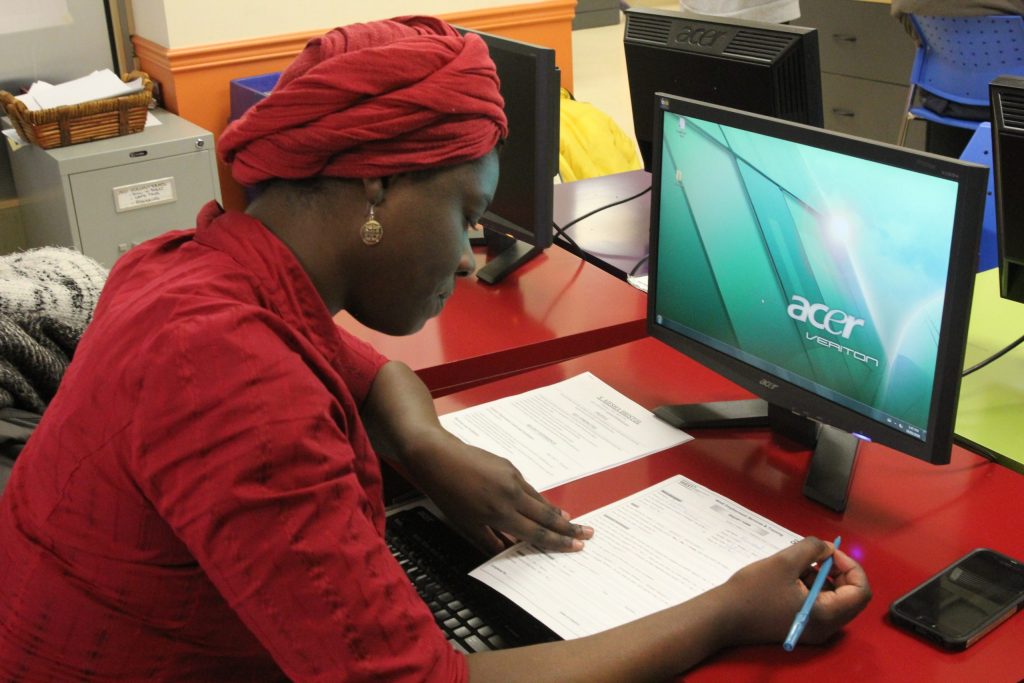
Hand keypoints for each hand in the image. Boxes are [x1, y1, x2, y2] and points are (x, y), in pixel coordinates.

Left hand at [411, 434, 593, 554]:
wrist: (437, 456)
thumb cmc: (447, 492)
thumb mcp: (465, 523)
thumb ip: (489, 540)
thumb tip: (507, 552)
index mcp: (500, 513)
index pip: (536, 533)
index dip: (558, 542)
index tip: (576, 547)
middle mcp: (511, 495)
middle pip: (546, 516)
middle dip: (568, 527)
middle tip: (589, 533)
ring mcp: (512, 478)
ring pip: (539, 500)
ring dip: (555, 513)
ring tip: (570, 522)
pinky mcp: (509, 466)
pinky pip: (528, 488)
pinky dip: (537, 499)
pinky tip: (542, 505)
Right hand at [716, 537, 871, 646]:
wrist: (723, 616)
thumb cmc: (753, 590)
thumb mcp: (784, 561)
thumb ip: (812, 549)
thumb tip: (827, 549)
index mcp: (826, 615)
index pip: (860, 591)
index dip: (850, 566)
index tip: (828, 553)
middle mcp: (825, 627)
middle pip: (850, 597)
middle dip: (837, 571)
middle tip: (816, 556)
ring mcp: (813, 629)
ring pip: (834, 600)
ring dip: (823, 578)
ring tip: (798, 565)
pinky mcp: (800, 627)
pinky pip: (818, 606)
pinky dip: (812, 588)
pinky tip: (791, 577)